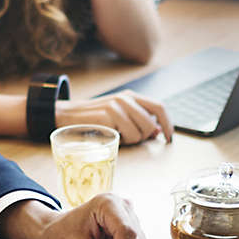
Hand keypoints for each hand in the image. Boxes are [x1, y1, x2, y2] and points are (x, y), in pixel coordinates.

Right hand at [56, 90, 172, 144]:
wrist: (69, 116)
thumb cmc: (96, 119)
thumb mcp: (120, 115)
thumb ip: (139, 121)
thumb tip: (157, 132)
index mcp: (131, 96)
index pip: (159, 107)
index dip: (167, 123)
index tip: (169, 137)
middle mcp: (125, 99)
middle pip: (150, 123)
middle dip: (145, 137)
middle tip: (132, 139)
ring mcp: (116, 107)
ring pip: (139, 132)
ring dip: (132, 141)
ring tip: (118, 136)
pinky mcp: (107, 116)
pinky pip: (126, 136)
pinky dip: (122, 142)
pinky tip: (111, 136)